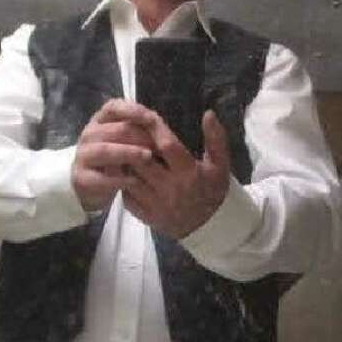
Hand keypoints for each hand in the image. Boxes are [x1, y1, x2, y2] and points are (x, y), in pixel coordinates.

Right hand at [72, 99, 157, 211]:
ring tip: (147, 157)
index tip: (151, 119)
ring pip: (105, 151)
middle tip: (159, 146)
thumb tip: (159, 126)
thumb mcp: (126, 141)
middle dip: (140, 137)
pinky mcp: (81, 178)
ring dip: (129, 153)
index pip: (114, 107)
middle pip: (115, 130)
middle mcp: (89, 134)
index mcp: (100, 120)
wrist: (91, 185)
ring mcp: (83, 156)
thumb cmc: (115, 158)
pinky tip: (136, 181)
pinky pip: (101, 177)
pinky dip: (120, 179)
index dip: (132, 111)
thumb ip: (139, 130)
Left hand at [122, 109, 229, 237]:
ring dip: (124, 163)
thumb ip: (215, 139)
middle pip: (142, 161)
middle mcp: (171, 189)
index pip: (167, 146)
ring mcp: (157, 204)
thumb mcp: (220, 165)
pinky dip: (122, 183)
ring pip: (130, 178)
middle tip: (126, 132)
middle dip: (133, 144)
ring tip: (121, 150)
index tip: (145, 117)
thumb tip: (208, 113)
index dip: (154, 129)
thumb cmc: (212, 190)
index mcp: (189, 173)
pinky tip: (124, 173)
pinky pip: (127, 197)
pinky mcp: (147, 217)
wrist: (208, 227)